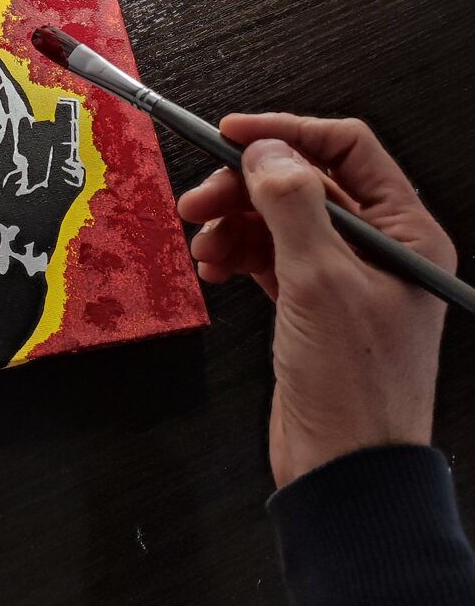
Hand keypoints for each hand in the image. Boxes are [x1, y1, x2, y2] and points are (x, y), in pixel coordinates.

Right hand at [179, 114, 456, 488]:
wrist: (344, 473)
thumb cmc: (357, 391)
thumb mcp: (319, 282)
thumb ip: (291, 204)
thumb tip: (266, 150)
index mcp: (406, 234)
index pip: (346, 149)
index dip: (287, 133)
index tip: (233, 133)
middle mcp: (378, 250)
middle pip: (303, 183)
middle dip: (246, 186)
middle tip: (200, 198)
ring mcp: (343, 278)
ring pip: (278, 218)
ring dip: (234, 222)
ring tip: (202, 243)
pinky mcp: (311, 305)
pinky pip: (267, 255)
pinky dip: (235, 253)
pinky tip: (214, 266)